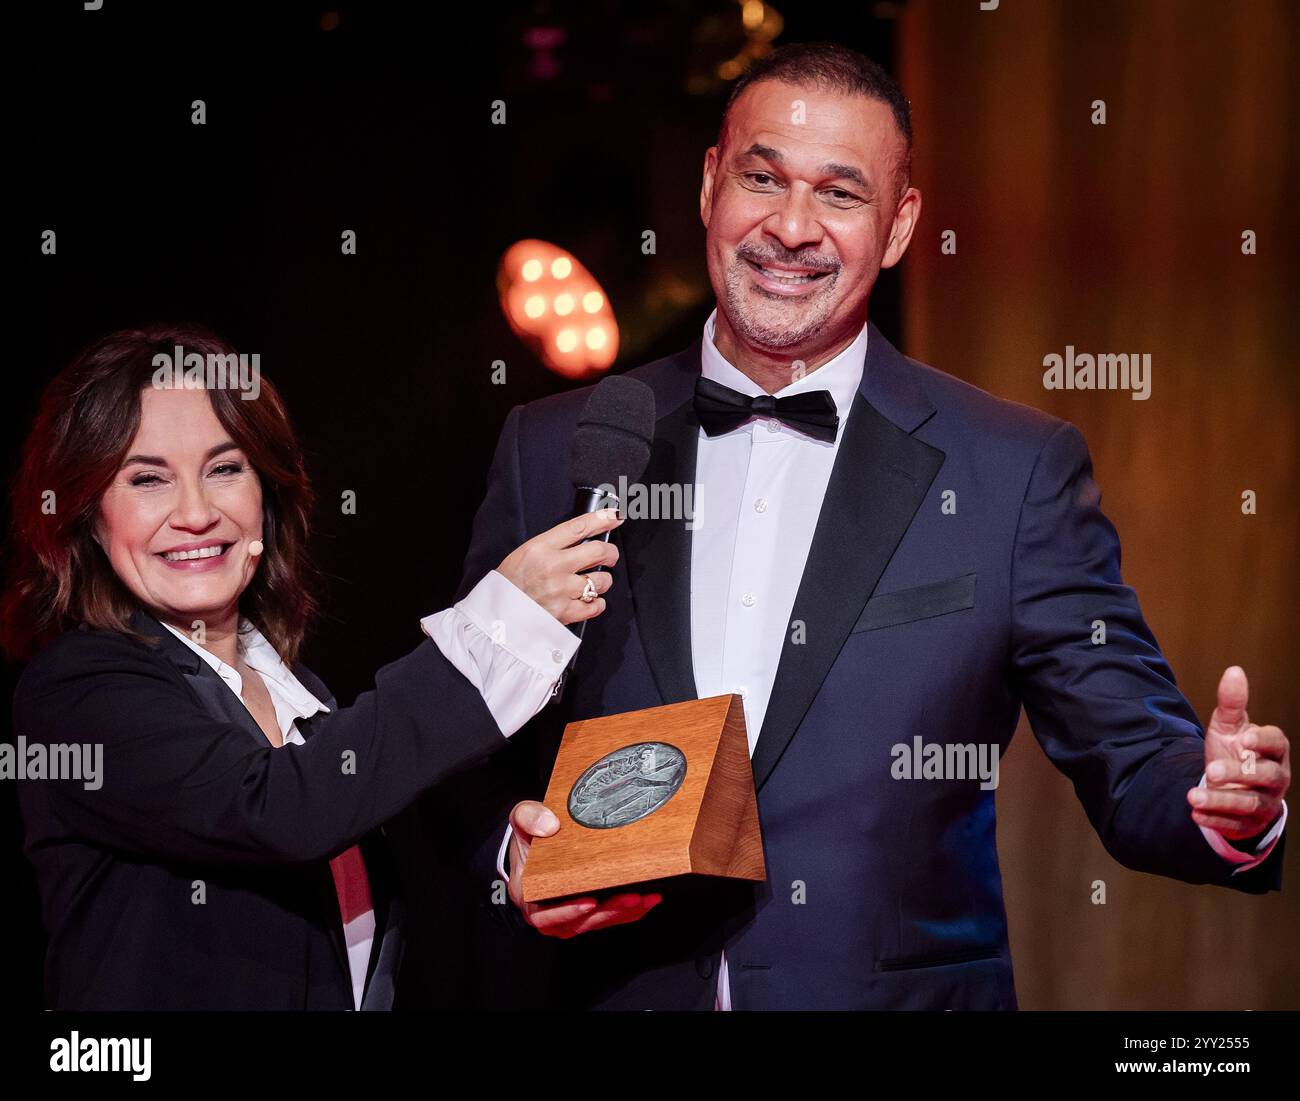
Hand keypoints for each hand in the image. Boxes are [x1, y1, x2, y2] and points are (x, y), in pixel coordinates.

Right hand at [496, 510, 621, 625]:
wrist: (496, 614)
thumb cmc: (510, 583)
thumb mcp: (526, 552)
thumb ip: (553, 544)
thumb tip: (583, 536)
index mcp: (540, 548)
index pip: (578, 527)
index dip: (601, 519)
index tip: (614, 517)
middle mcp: (553, 567)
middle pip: (598, 551)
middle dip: (610, 552)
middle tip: (609, 555)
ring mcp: (561, 591)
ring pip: (601, 580)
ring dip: (603, 580)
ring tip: (594, 582)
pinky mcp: (565, 613)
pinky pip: (596, 606)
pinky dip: (597, 603)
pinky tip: (590, 600)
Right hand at [506, 800, 662, 937]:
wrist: (536, 843)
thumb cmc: (529, 836)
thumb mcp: (520, 819)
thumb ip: (528, 817)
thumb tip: (549, 826)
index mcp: (530, 897)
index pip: (546, 915)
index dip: (567, 912)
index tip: (589, 902)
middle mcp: (550, 913)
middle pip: (580, 922)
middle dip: (607, 912)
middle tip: (630, 898)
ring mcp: (571, 916)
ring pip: (599, 922)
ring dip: (623, 913)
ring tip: (645, 899)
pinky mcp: (589, 914)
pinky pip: (610, 917)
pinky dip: (630, 912)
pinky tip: (648, 901)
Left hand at [1188, 666, 1289, 841]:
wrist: (1232, 784)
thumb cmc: (1235, 750)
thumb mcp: (1229, 726)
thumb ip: (1231, 703)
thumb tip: (1234, 671)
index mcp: (1274, 750)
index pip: (1277, 743)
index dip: (1263, 741)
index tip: (1244, 739)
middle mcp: (1275, 777)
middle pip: (1265, 777)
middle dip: (1238, 774)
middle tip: (1210, 770)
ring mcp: (1265, 802)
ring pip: (1250, 804)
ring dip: (1221, 800)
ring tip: (1193, 796)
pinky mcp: (1249, 822)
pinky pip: (1236, 824)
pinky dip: (1216, 820)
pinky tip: (1195, 814)